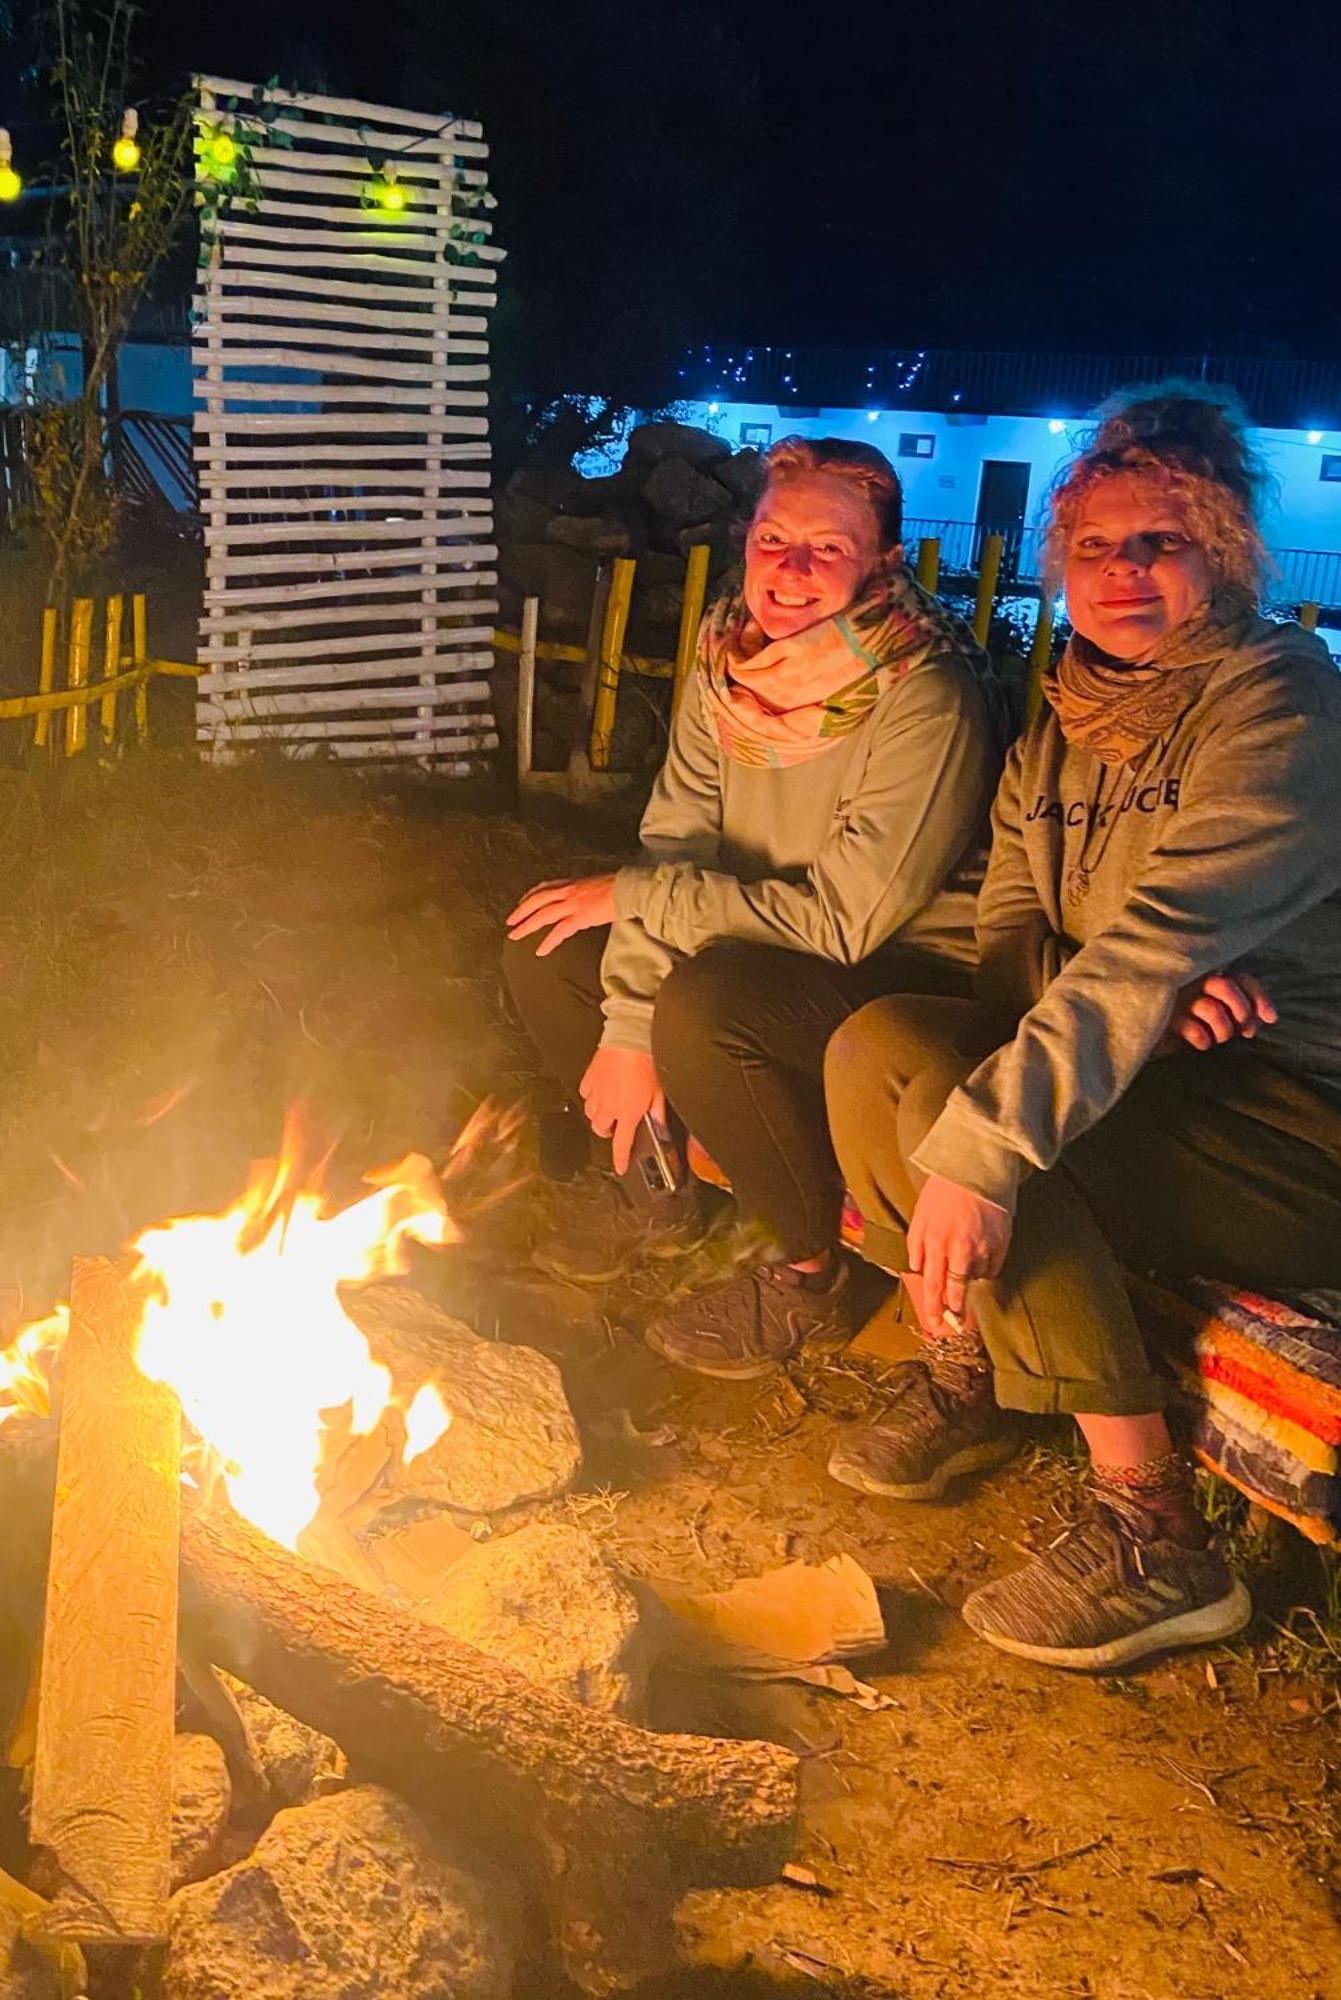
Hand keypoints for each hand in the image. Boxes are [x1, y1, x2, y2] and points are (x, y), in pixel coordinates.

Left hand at [506, 874, 617, 957]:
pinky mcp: (580, 917)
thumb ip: (585, 892)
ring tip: (515, 936)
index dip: (530, 897)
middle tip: (510, 922)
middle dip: (521, 911)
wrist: (630, 888)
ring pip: (542, 915)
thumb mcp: (596, 884)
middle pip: (537, 900)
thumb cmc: (620, 886)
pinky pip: (559, 932)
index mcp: (572, 883)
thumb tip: (585, 898)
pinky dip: (548, 942)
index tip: (521, 904)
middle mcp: (568, 892)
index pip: (544, 888)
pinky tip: (541, 951)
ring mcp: (573, 904)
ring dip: (526, 926)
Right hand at [579, 1047, 664, 1174]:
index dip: (621, 1159)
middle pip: (600, 1130)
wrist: (630, 1038)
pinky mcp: (589, 1078)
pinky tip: (600, 1090)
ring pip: (591, 1113)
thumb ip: (657, 1113)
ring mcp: (597, 1092)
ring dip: (599, 1115)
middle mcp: (610, 1106)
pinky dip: (591, 1095)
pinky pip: (585, 1093)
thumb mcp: (659, 1091)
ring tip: (609, 1107)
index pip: (622, 1144)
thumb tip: (659, 1127)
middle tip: (616, 1126)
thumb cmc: (646, 1062)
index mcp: (629, 1112)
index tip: (621, 1167)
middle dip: (608, 1131)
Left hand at [907, 1173, 1012, 1335]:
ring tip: (966, 1264)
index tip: (934, 1323)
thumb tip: (917, 1268)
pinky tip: (981, 1256)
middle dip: (955, 1308)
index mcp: (935, 1243)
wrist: (975, 1167)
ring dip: (969, 1280)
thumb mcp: (920, 1216)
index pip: (933, 1284)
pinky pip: (993, 1267)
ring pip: (975, 1279)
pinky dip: (986, 1267)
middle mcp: (959, 1249)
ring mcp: (982, 1247)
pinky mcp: (1001, 1242)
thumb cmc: (944, 1191)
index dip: (934, 1307)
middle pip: (957, 1289)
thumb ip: (916, 1245)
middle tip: (955, 1321)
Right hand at [1165, 970, 1276, 1053]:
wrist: (1146, 1032)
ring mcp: (1177, 999)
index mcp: (1206, 975)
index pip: (1240, 978)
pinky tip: (1203, 1042)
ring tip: (1219, 1038)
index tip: (1271, 1019)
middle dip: (1242, 1011)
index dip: (1259, 998)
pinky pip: (1194, 1030)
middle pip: (1226, 986)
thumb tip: (1268, 1018)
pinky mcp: (1164, 1018)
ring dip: (1224, 1030)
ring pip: (1213, 1009)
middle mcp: (1191, 982)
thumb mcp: (1216, 1013)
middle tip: (1243, 1030)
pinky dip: (1204, 1039)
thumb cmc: (1186, 1022)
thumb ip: (1239, 1011)